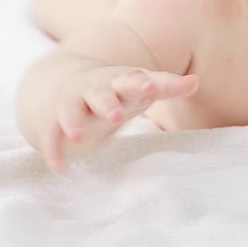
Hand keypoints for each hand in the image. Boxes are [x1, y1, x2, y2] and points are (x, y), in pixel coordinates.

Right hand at [35, 66, 198, 171]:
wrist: (61, 82)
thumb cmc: (112, 90)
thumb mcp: (136, 87)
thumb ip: (165, 85)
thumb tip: (196, 81)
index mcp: (117, 82)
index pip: (130, 79)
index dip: (140, 82)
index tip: (150, 86)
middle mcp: (93, 90)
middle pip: (100, 93)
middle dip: (107, 102)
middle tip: (116, 115)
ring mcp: (72, 104)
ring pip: (71, 110)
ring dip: (74, 121)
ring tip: (77, 136)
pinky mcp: (53, 122)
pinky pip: (50, 135)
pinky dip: (53, 150)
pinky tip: (59, 167)